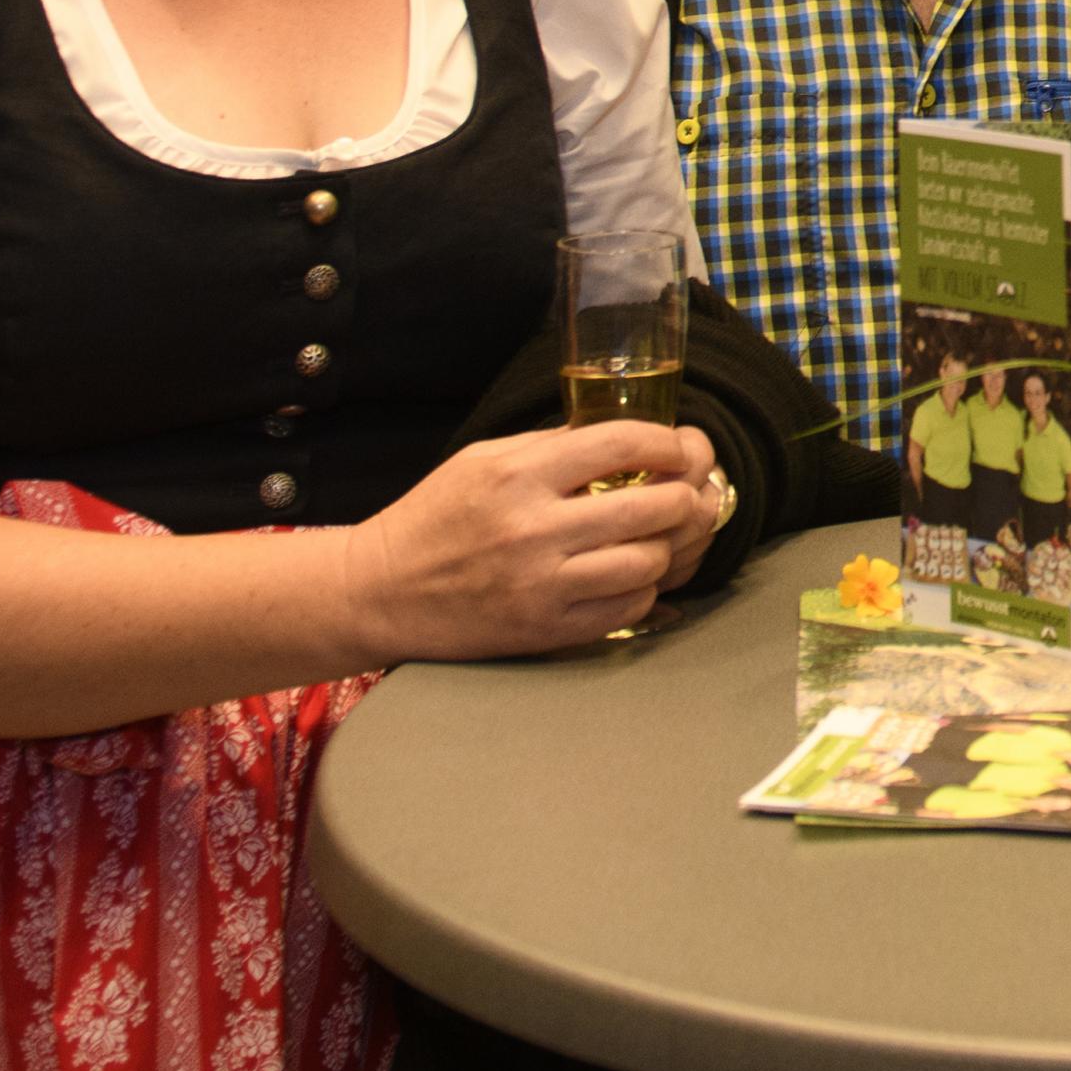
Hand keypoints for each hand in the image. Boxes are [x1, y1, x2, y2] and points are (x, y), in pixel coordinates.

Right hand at [341, 422, 714, 659]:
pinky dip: (647, 588)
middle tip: (692, 492)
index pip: (623, 444)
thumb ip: (553, 447)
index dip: (670, 443)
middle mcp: (534, 529)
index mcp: (518, 475)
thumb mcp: (483, 459)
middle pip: (655, 507)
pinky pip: (628, 608)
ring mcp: (543, 585)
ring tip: (669, 534)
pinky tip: (638, 572)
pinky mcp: (547, 629)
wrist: (379, 591)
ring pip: (651, 562)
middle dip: (689, 494)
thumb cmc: (434, 516)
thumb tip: (627, 440)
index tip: (681, 447)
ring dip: (673, 546)